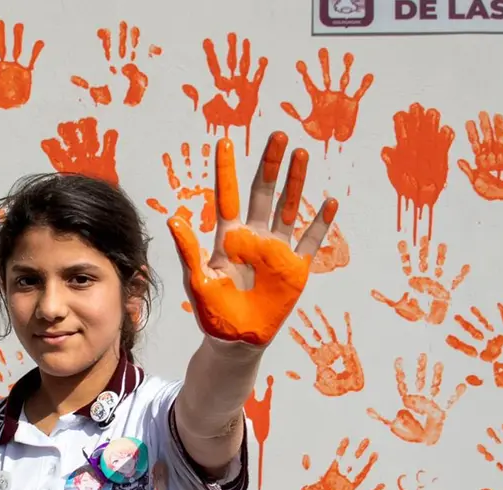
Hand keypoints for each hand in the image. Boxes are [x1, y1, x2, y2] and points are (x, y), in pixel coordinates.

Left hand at [168, 131, 336, 345]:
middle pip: (264, 193)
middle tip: (278, 135)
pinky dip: (320, 223)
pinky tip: (329, 202)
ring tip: (301, 155)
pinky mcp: (295, 268)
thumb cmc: (212, 312)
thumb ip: (188, 251)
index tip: (225, 141)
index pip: (228, 197)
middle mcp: (254, 238)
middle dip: (270, 165)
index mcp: (228, 239)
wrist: (236, 341)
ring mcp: (277, 251)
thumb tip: (173, 219)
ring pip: (288, 208)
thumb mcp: (197, 281)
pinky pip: (311, 241)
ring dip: (296, 182)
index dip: (227, 171)